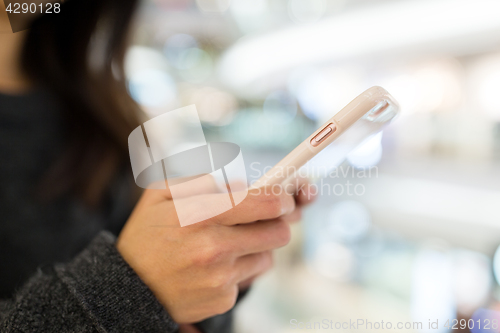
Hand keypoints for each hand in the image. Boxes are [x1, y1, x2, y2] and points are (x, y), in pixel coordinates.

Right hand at [117, 179, 303, 323]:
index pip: (266, 203)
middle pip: (279, 233)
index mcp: (202, 215)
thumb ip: (200, 180)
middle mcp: (215, 248)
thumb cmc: (147, 236)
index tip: (283, 199)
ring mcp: (221, 277)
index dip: (282, 199)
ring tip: (228, 245)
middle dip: (276, 223)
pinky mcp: (223, 299)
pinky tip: (215, 268)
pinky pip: (247, 279)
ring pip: (267, 257)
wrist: (128, 287)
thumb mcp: (160, 194)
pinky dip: (238, 271)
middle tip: (262, 221)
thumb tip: (241, 184)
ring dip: (256, 248)